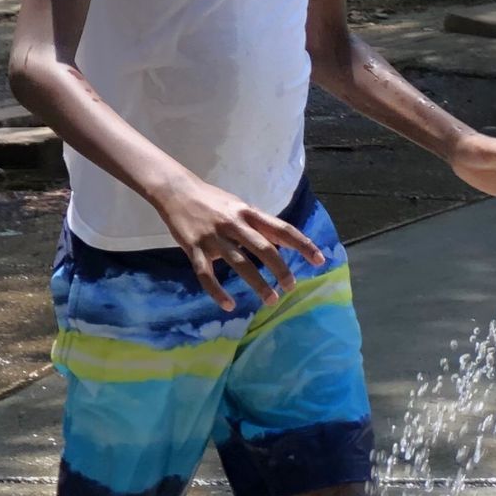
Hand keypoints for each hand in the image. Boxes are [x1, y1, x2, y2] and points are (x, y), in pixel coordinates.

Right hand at [150, 174, 324, 310]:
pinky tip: (229, 305)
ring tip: (271, 299)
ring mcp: (213, 236)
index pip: (281, 229)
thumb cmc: (213, 201)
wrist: (176, 190)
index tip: (319, 260)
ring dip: (257, 283)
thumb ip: (262, 226)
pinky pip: (206, 274)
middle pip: (263, 248)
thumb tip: (288, 243)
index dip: (302, 244)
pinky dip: (217, 292)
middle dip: (280, 269)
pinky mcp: (193, 248)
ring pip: (239, 263)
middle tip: (291, 287)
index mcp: (248, 213)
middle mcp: (233, 224)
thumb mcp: (240, 207)